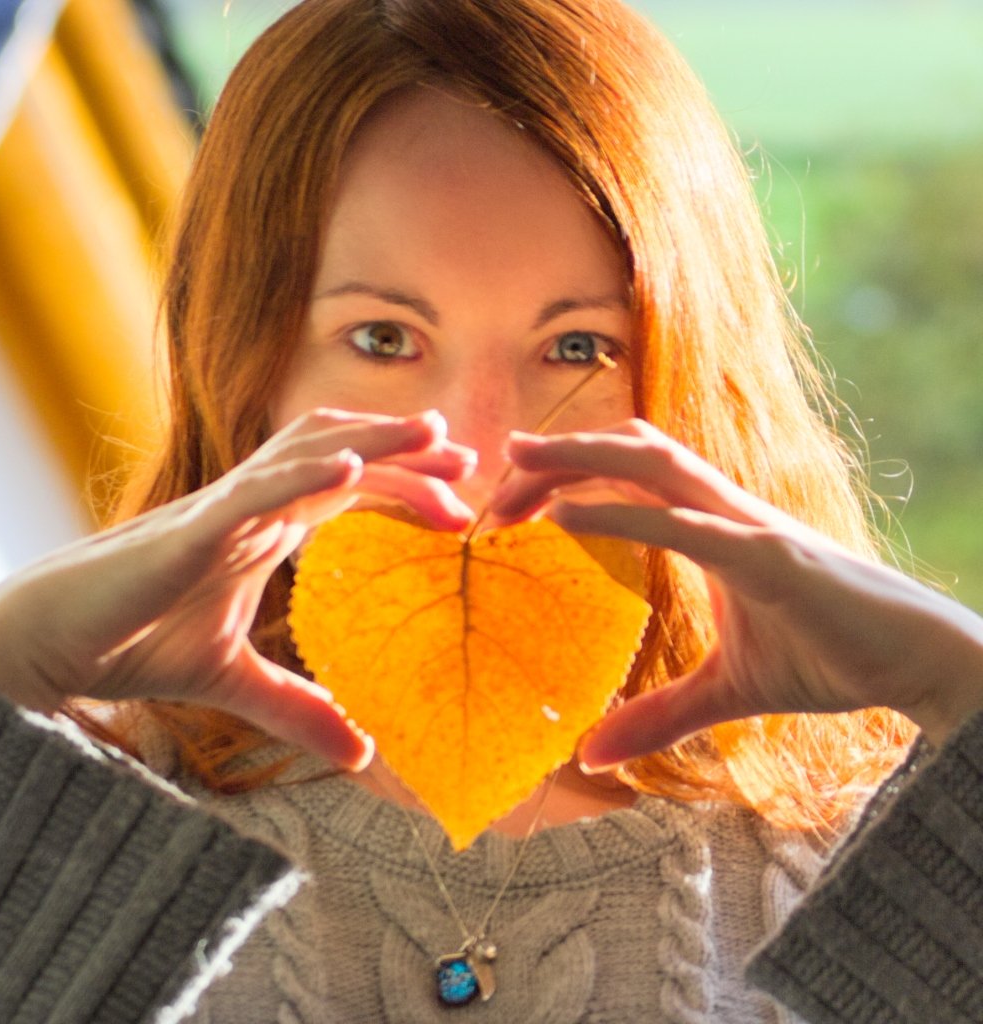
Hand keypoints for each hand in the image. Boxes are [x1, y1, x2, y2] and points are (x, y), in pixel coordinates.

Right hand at [0, 409, 475, 767]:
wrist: (58, 644)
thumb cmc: (141, 643)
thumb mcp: (237, 682)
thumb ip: (299, 708)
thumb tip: (363, 755)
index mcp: (267, 527)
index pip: (350, 488)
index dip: (403, 481)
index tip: (460, 497)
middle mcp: (252, 505)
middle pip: (341, 455)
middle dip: (403, 449)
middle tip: (466, 457)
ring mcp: (223, 509)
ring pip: (306, 454)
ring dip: (371, 439)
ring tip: (431, 434)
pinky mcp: (190, 528)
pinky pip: (254, 490)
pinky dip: (303, 472)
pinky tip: (349, 466)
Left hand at [491, 419, 982, 764]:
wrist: (914, 660)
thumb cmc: (826, 655)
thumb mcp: (725, 693)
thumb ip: (658, 716)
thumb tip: (591, 758)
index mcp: (712, 525)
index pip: (631, 476)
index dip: (571, 474)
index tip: (513, 500)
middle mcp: (724, 510)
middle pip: (631, 451)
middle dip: (563, 453)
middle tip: (496, 469)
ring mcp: (747, 525)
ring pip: (653, 463)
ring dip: (581, 457)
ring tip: (518, 463)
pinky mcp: (770, 557)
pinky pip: (683, 524)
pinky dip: (620, 513)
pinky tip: (565, 517)